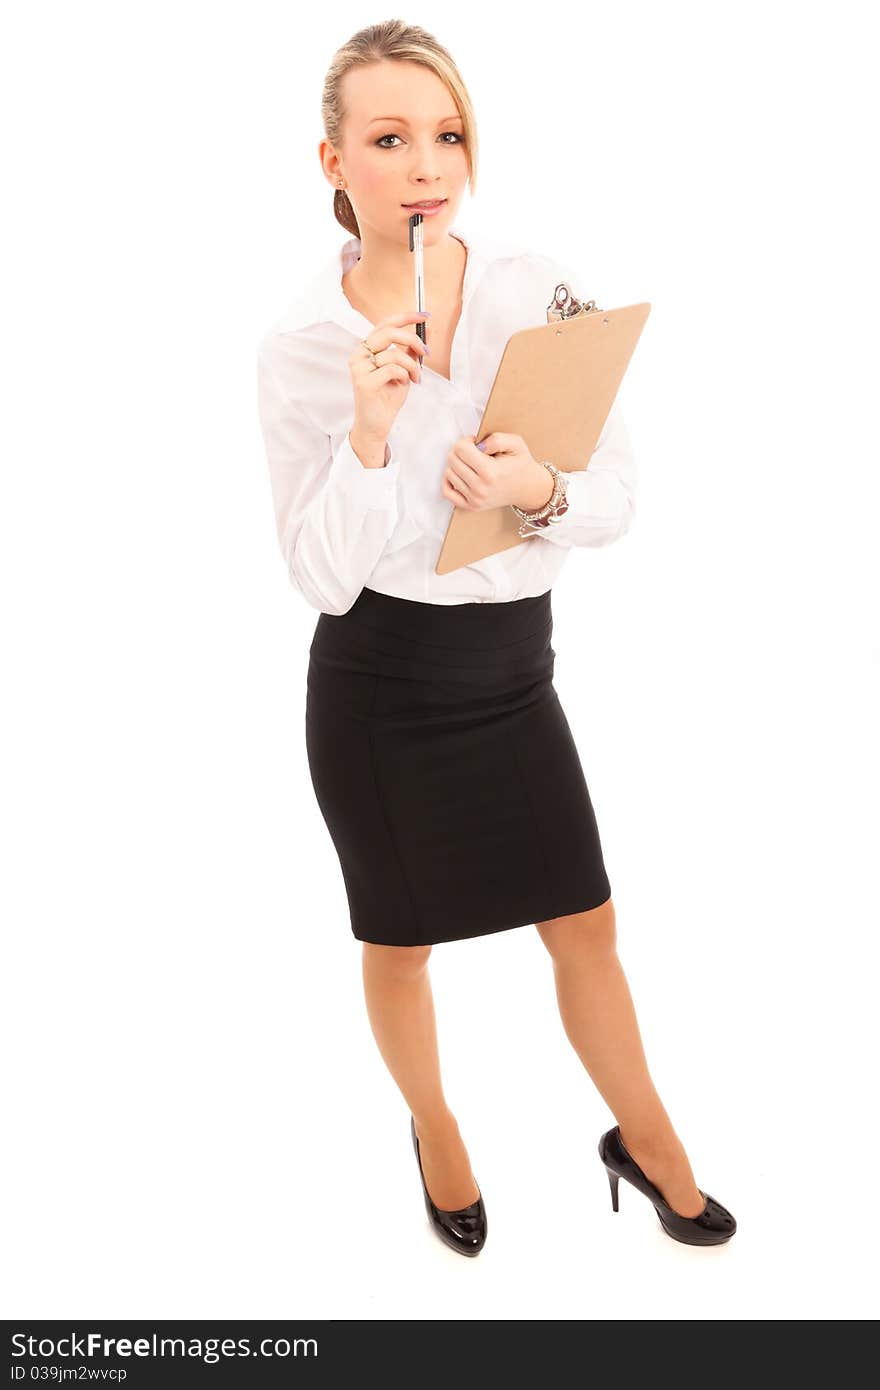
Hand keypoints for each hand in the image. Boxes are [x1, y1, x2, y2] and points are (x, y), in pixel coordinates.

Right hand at [348, 311, 429, 445]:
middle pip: (389, 332)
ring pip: (395, 354)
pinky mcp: (363, 382)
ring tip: (415, 378)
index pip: (385, 324)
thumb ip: (408, 353)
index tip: (424, 316)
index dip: (406, 317)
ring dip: (412, 366)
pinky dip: (405, 376)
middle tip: (426, 352)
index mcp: (366, 348)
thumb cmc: (386, 398)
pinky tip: (404, 384)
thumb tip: (423, 335)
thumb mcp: (402, 371)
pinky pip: (393, 370)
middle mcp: (359, 355)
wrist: (375, 425)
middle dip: (413, 340)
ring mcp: (359, 368)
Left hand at [441, 432, 554, 511]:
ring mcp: (474, 499)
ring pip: (449, 473)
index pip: (460, 449)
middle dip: (461, 451)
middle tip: (474, 452)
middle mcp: (480, 488)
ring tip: (472, 464)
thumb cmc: (520, 464)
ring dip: (457, 465)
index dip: (467, 441)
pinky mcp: (471, 506)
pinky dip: (449, 481)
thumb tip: (477, 445)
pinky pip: (447, 492)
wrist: (527, 488)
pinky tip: (461, 475)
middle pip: (452, 459)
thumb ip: (496, 439)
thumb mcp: (516, 443)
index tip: (476, 443)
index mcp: (490, 472)